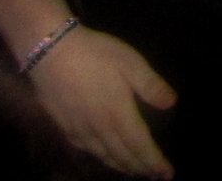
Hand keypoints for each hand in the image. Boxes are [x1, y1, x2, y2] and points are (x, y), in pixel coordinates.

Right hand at [26, 25, 177, 176]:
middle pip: (123, 155)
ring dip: (122, 166)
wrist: (50, 53)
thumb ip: (151, 85)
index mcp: (119, 114)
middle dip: (141, 168)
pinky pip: (87, 150)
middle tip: (155, 176)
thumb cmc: (95, 54)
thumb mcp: (130, 62)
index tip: (167, 173)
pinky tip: (104, 157)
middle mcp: (100, 129)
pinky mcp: (64, 126)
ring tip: (135, 171)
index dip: (154, 162)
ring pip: (104, 156)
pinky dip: (101, 158)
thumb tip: (172, 103)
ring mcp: (80, 130)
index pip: (140, 146)